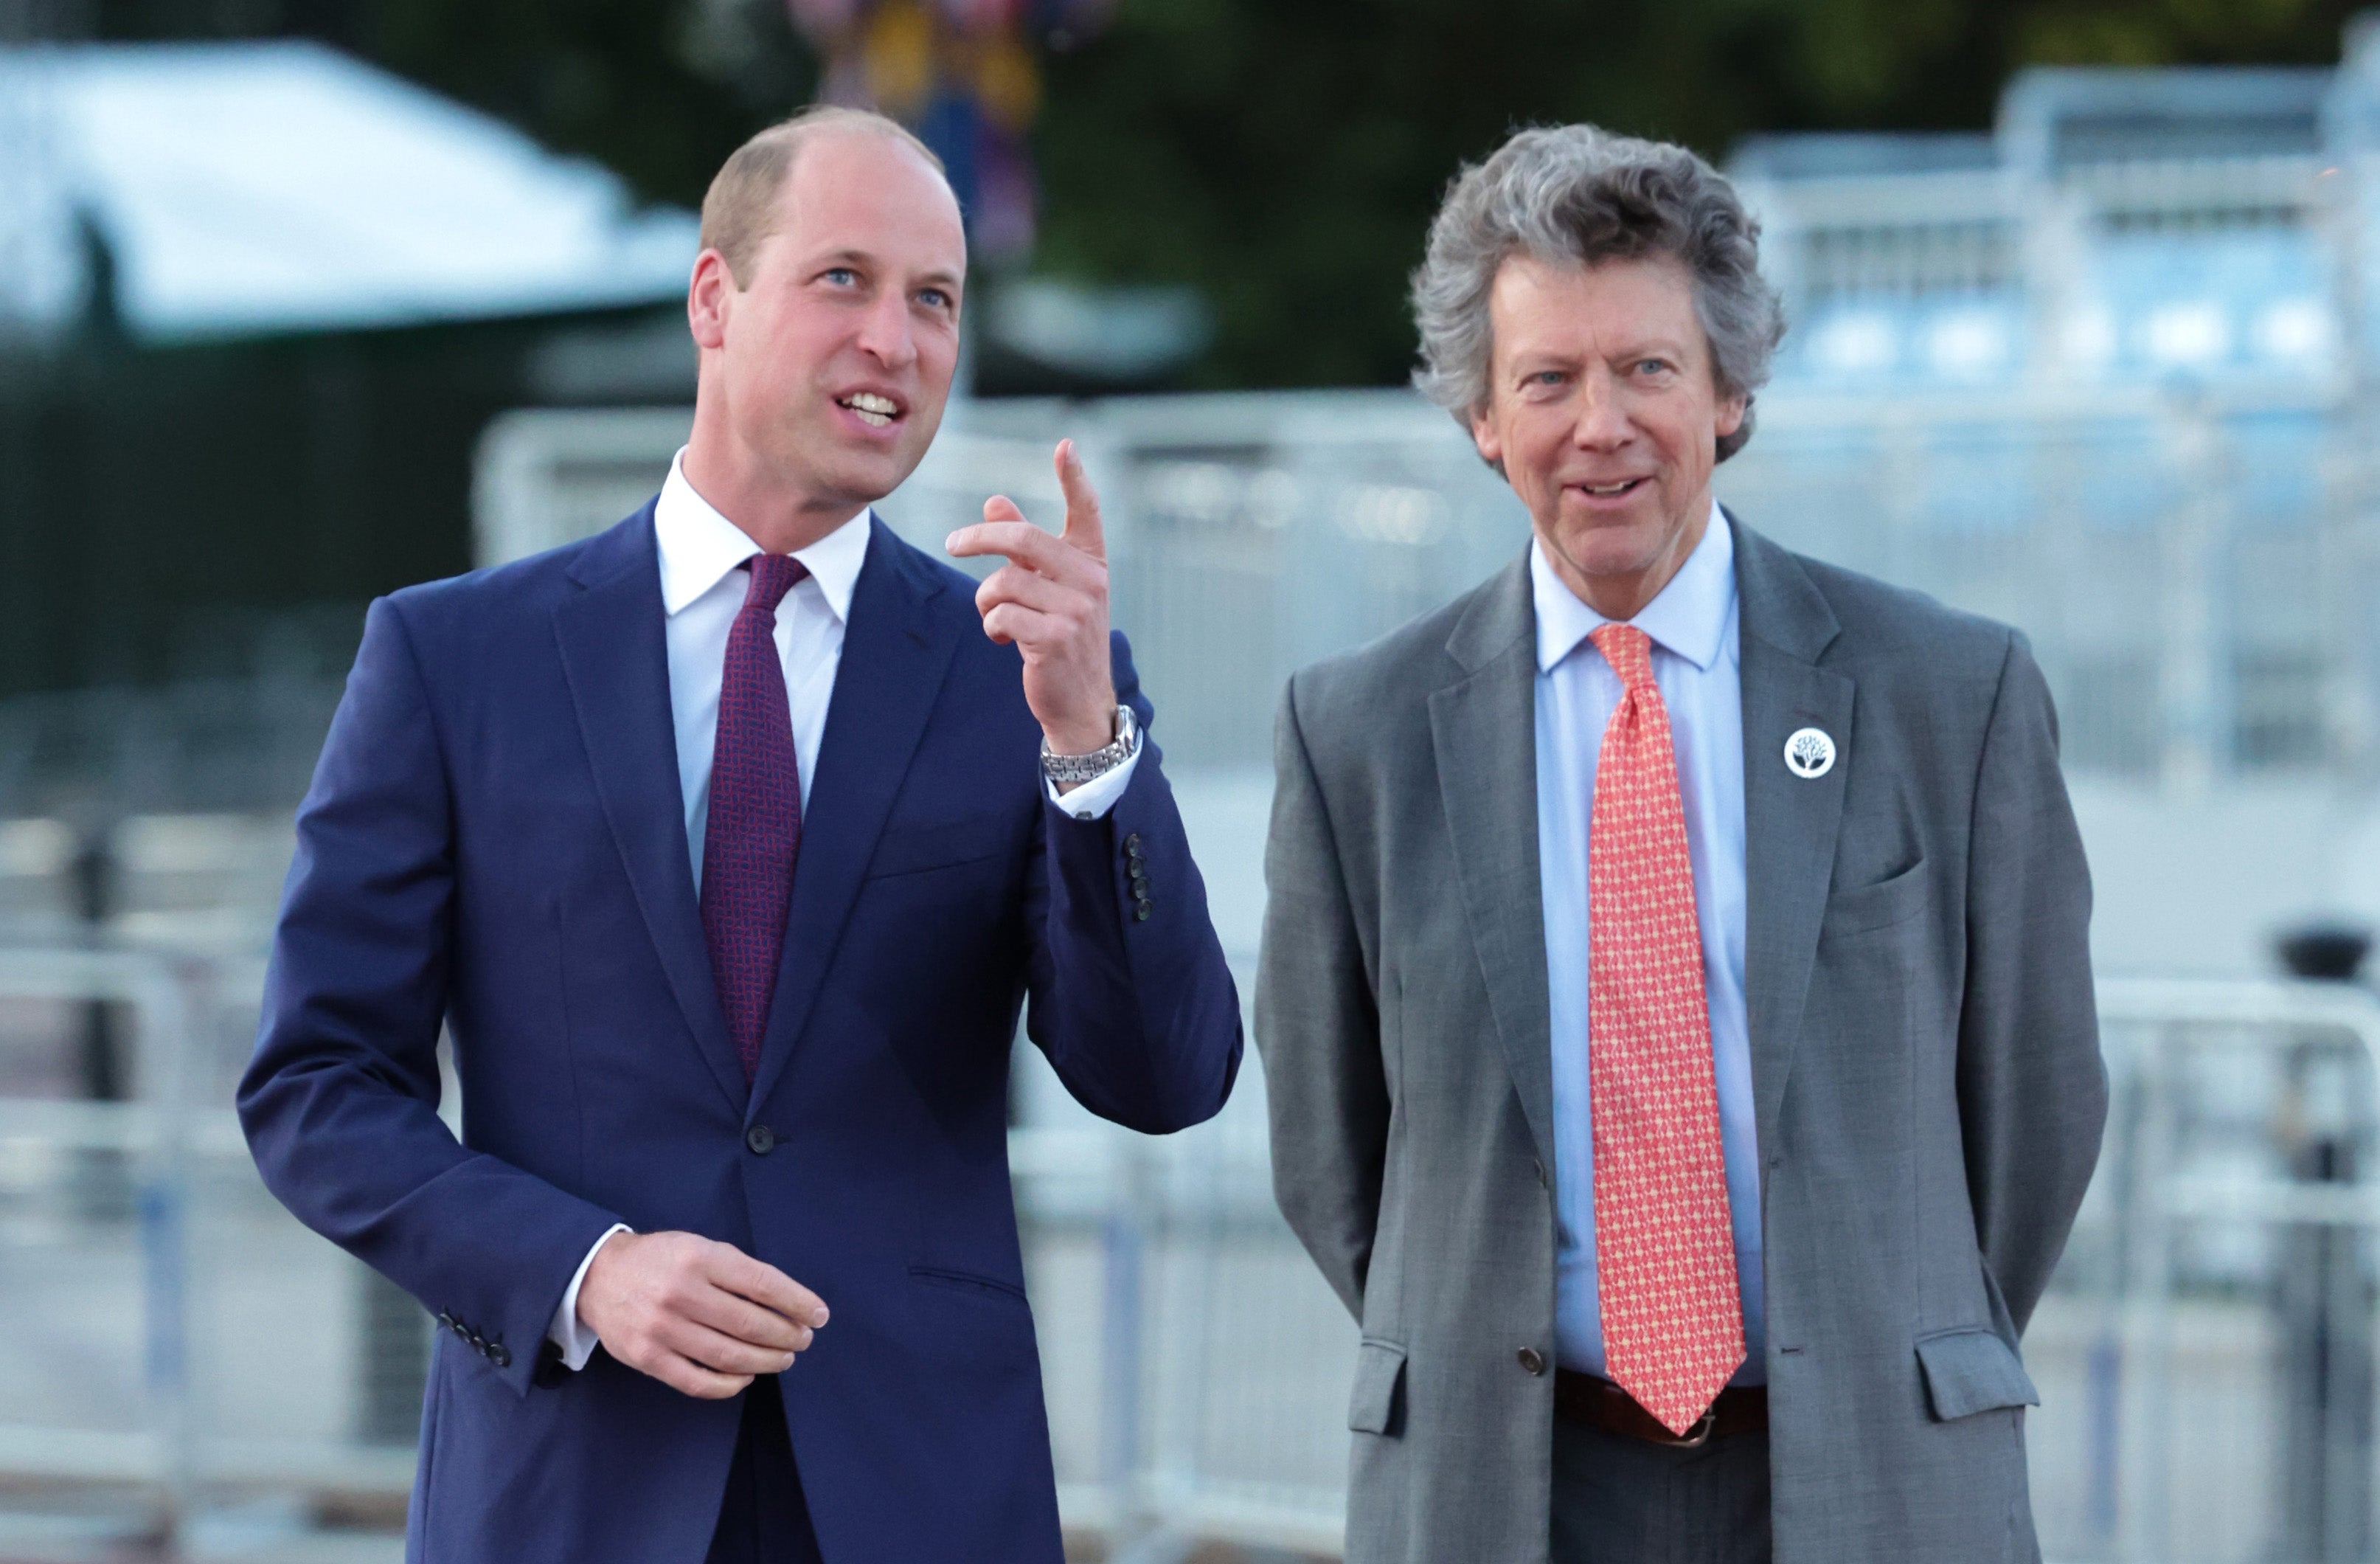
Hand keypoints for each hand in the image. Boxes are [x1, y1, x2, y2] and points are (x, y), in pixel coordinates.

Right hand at [576, 1230, 827, 1398]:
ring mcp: (662, 1329)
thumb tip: (787, 1302)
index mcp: (700, 1258)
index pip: (763, 1284)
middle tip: (803, 1339)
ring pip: (729, 1356)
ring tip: (784, 1358)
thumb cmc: (662, 1260)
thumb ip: (738, 1271)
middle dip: (787, 1335)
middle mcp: (681, 1293)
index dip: (798, 1302)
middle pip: (750, 1324)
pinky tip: (746, 1376)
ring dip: (766, 1361)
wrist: (598, 1276)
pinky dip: (731, 1384)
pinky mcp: (648, 1359)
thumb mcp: (700, 1247)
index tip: (819, 1315)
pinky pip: (699, 1382)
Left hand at [946, 439, 1116, 758]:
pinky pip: (1001, 615)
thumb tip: (993, 503)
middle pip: (1023, 539)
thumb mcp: (1049, 589)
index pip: (1086, 512)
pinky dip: (992, 626)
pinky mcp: (1056, 639)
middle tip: (951, 544)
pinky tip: (1002, 639)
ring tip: (996, 618)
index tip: (1065, 446)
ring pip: (1004, 582)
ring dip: (987, 600)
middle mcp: (1090, 581)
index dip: (1075, 478)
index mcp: (1092, 563)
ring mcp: (1076, 610)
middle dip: (979, 539)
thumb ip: (1024, 548)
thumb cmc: (1061, 637)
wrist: (1080, 701)